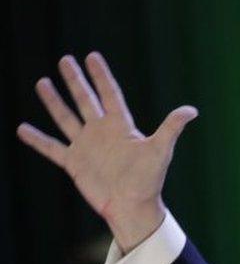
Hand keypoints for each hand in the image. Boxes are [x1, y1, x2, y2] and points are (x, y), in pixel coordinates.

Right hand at [17, 53, 196, 251]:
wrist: (133, 207)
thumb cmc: (149, 180)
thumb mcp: (160, 150)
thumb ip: (171, 128)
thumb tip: (192, 110)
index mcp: (120, 126)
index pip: (109, 94)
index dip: (101, 76)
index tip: (92, 56)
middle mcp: (102, 132)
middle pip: (85, 100)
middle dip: (75, 80)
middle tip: (64, 59)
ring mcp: (86, 146)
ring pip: (66, 118)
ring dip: (54, 102)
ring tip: (42, 82)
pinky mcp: (74, 163)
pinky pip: (52, 148)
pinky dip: (37, 140)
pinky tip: (22, 128)